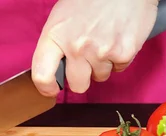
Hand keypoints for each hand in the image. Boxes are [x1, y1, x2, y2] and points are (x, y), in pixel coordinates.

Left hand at [32, 0, 158, 96]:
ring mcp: (100, 51)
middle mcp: (76, 47)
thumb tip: (55, 69)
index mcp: (55, 35)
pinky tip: (118, 37)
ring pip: (100, 77)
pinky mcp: (123, 53)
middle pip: (77, 85)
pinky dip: (119, 57)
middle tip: (87, 59)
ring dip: (102, 64)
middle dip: (83, 77)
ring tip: (105, 39)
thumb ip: (56, 43)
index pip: (42, 75)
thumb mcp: (62, 15)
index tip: (52, 89)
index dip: (46, 88)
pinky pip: (118, 68)